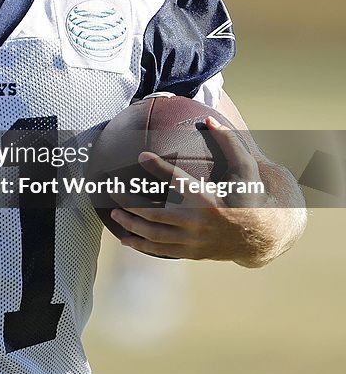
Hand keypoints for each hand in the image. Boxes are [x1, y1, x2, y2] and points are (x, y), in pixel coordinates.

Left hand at [109, 116, 276, 264]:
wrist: (261, 237)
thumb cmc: (249, 197)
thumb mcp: (246, 170)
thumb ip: (230, 143)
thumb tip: (210, 120)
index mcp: (209, 199)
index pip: (179, 180)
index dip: (160, 167)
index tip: (141, 155)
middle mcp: (199, 222)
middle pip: (156, 214)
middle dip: (130, 204)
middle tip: (112, 192)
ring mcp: (194, 241)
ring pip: (155, 235)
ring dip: (131, 225)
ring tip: (113, 214)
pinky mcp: (192, 253)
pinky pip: (162, 250)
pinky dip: (142, 245)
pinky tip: (125, 239)